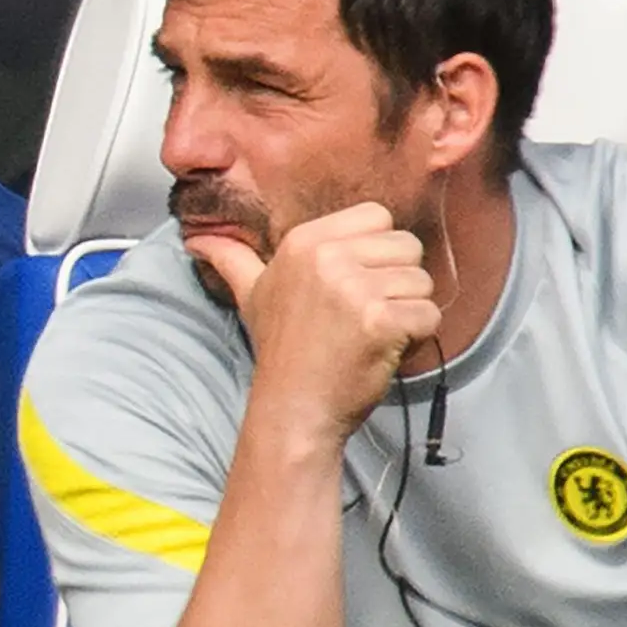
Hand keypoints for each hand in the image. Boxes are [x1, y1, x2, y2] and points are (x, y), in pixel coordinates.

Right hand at [189, 200, 437, 451]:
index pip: (378, 217)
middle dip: (398, 284)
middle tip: (363, 317)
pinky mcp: (380, 321)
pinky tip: (384, 352)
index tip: (354, 287)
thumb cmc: (282, 351)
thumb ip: (233, 261)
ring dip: (408, 313)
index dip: (377, 253)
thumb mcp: (252, 296)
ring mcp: (354, 289)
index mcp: (304, 241)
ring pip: (422, 282)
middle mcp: (328, 257)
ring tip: (371, 336)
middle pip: (408, 246)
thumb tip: (197, 241)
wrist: (294, 408)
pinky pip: (428, 315)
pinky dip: (417, 338)